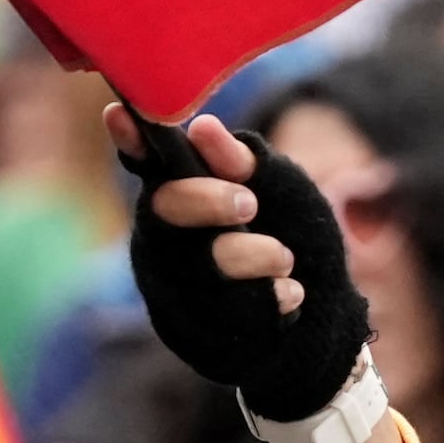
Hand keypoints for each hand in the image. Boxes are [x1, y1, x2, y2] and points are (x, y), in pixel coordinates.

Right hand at [103, 98, 366, 421]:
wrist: (323, 309)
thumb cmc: (291, 232)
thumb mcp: (279, 187)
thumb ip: (244, 162)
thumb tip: (202, 128)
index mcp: (181, 188)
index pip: (146, 159)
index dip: (130, 139)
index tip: (120, 115)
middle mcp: (162, 234)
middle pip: (163, 211)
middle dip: (207, 202)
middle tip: (249, 204)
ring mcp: (168, 282)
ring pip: (196, 265)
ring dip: (252, 257)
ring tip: (285, 260)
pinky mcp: (185, 327)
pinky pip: (219, 311)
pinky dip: (266, 299)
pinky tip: (288, 295)